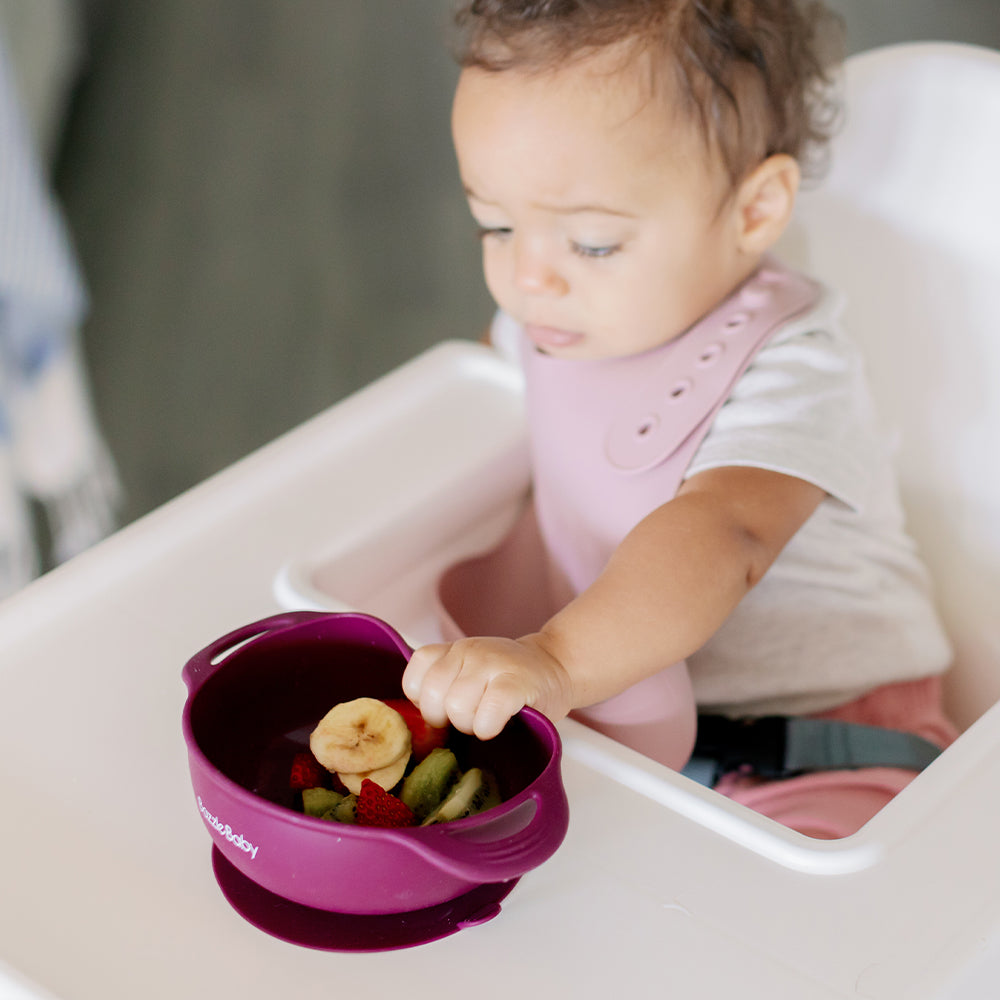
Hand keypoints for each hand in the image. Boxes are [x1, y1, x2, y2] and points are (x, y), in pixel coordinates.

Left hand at [402, 634, 573, 739]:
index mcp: (450, 650)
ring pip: (457, 708)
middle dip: (448, 720)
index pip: (413, 680)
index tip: (444, 709)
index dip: (425, 704)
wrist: (554, 665)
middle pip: (433, 698)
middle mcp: (467, 651)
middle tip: (469, 717)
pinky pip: (487, 714)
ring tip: (487, 718)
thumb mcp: (468, 671)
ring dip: (471, 725)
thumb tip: (414, 725)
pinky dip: (488, 727)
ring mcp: (491, 663)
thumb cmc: (507, 680)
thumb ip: (442, 685)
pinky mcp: (516, 682)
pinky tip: (497, 724)